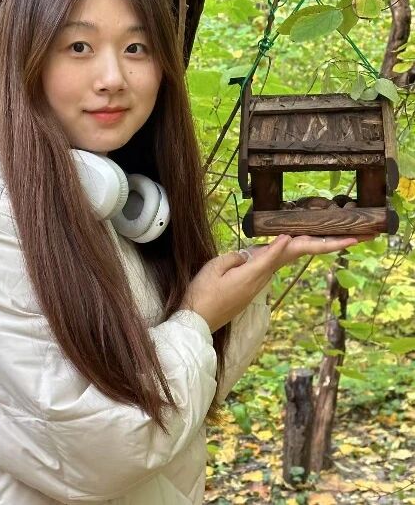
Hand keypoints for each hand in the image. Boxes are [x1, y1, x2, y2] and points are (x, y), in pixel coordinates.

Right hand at [183, 234, 374, 332]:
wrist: (196, 322)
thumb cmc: (202, 294)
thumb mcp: (215, 269)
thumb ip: (237, 257)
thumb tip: (254, 252)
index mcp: (254, 273)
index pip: (280, 253)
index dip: (295, 240)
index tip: (310, 229)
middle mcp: (262, 279)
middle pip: (296, 256)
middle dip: (327, 246)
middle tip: (356, 239)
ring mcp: (259, 283)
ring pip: (289, 258)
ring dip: (313, 246)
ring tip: (337, 236)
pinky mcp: (253, 285)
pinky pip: (276, 262)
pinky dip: (291, 251)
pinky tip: (298, 244)